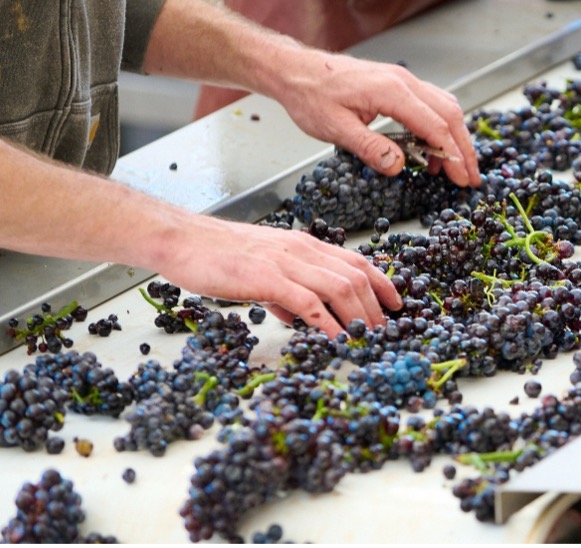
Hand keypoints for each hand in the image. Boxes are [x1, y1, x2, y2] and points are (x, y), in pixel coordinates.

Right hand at [158, 215, 400, 336]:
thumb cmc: (218, 255)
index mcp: (304, 245)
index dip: (382, 281)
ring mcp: (288, 263)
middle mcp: (303, 249)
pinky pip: (310, 303)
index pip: (356, 260)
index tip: (397, 303)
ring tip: (369, 339)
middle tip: (386, 331)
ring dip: (360, 316)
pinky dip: (329, 323)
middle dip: (376, 306)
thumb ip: (285, 292)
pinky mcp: (269, 279)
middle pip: (356, 276)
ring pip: (340, 288)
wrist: (183, 241)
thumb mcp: (262, 270)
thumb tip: (300, 317)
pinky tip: (337, 340)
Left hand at [270, 48, 481, 187]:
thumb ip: (369, 147)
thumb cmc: (310, 96)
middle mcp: (404, 81)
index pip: (435, 125)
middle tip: (470, 178)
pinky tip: (434, 148)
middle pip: (449, 114)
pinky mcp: (397, 84)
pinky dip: (440, 127)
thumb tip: (398, 166)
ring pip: (444, 107)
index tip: (460, 179)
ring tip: (456, 168)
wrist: (296, 70)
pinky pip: (431, 104)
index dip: (452, 155)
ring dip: (455, 137)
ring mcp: (403, 80)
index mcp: (391, 91)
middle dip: (464, 148)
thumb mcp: (335, 128)